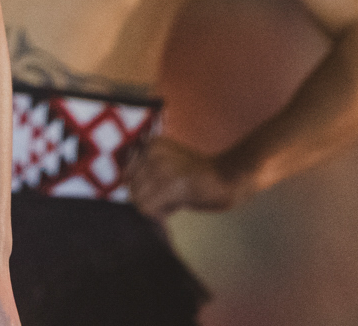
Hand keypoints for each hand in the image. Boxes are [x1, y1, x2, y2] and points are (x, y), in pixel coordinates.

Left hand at [127, 136, 245, 218]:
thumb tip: (127, 191)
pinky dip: (160, 213)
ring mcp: (161, 168)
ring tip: (176, 199)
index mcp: (151, 144)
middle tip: (172, 197)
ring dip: (155, 206)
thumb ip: (148, 172)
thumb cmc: (200, 176)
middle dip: (148, 198)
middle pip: (131, 187)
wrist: (230, 177)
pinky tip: (179, 204)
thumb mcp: (169, 164)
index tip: (164, 190)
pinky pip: (148, 208)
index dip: (143, 189)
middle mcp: (153, 152)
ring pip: (138, 199)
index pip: (128, 175)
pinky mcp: (171, 185)